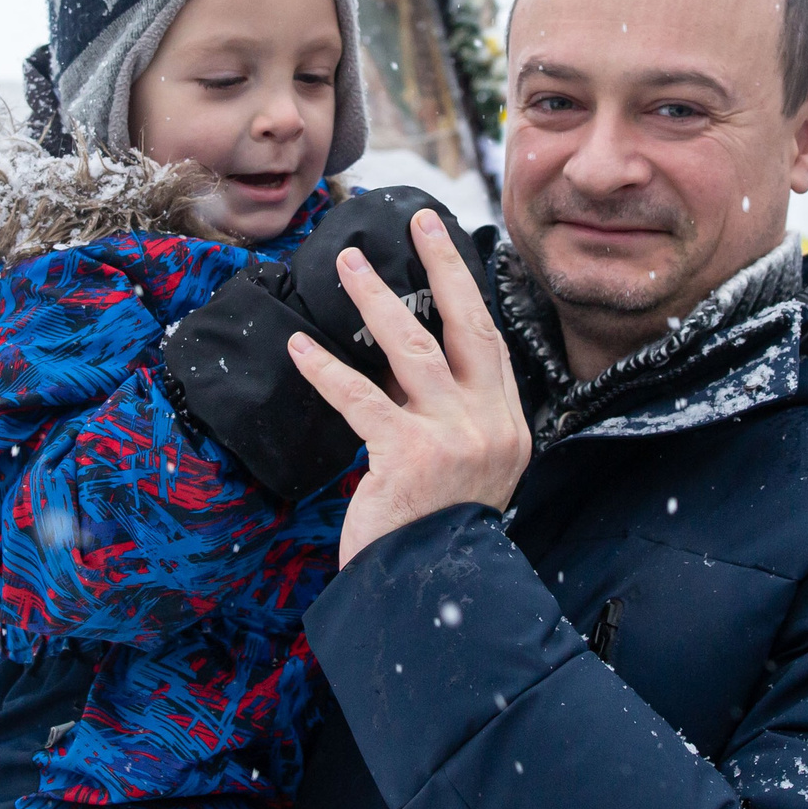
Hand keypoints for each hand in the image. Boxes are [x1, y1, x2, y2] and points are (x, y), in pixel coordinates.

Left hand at [289, 208, 531, 565]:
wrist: (432, 589)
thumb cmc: (435, 531)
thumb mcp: (459, 467)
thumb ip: (441, 415)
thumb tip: (401, 364)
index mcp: (506, 424)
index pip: (487, 341)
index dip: (466, 289)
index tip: (445, 244)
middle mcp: (490, 422)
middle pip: (467, 324)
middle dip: (444, 265)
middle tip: (422, 219)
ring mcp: (454, 436)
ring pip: (413, 347)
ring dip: (376, 299)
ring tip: (349, 263)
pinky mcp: (409, 454)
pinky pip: (360, 398)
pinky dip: (326, 369)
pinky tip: (301, 347)